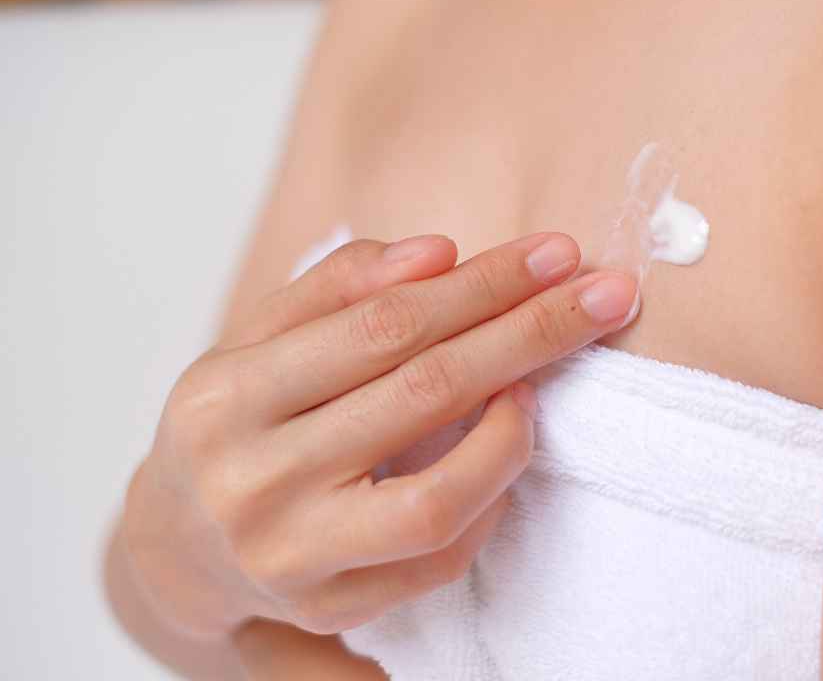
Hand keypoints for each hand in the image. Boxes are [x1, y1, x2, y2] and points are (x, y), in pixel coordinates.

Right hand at [121, 232, 636, 637]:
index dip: (482, 287)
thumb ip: (339, 286)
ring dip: (515, 428)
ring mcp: (293, 555)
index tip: (555, 255)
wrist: (178, 541)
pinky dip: (490, 495)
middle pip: (423, 394)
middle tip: (605, 295)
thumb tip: (438, 253)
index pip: (383, 326)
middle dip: (529, 334)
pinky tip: (507, 443)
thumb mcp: (259, 337)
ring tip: (547, 377)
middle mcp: (252, 480)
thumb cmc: (239, 419)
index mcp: (227, 395)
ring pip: (437, 495)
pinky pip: (440, 556)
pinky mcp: (331, 607)